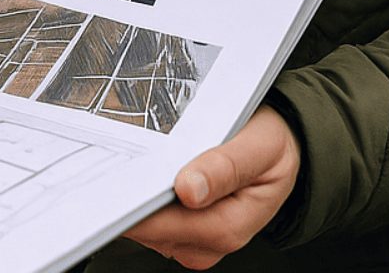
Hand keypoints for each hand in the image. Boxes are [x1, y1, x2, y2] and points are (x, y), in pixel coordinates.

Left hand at [124, 106, 299, 267]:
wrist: (279, 150)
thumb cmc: (271, 146)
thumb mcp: (260, 147)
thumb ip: (226, 167)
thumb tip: (189, 190)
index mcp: (229, 227)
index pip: (168, 225)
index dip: (137, 206)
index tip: (111, 186)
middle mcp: (208, 242)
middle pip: (150, 228)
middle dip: (130, 198)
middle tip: (110, 163)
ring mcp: (192, 240)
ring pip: (145, 226)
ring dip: (134, 195)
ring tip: (131, 160)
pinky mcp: (180, 231)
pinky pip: (150, 218)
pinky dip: (141, 195)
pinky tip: (141, 171)